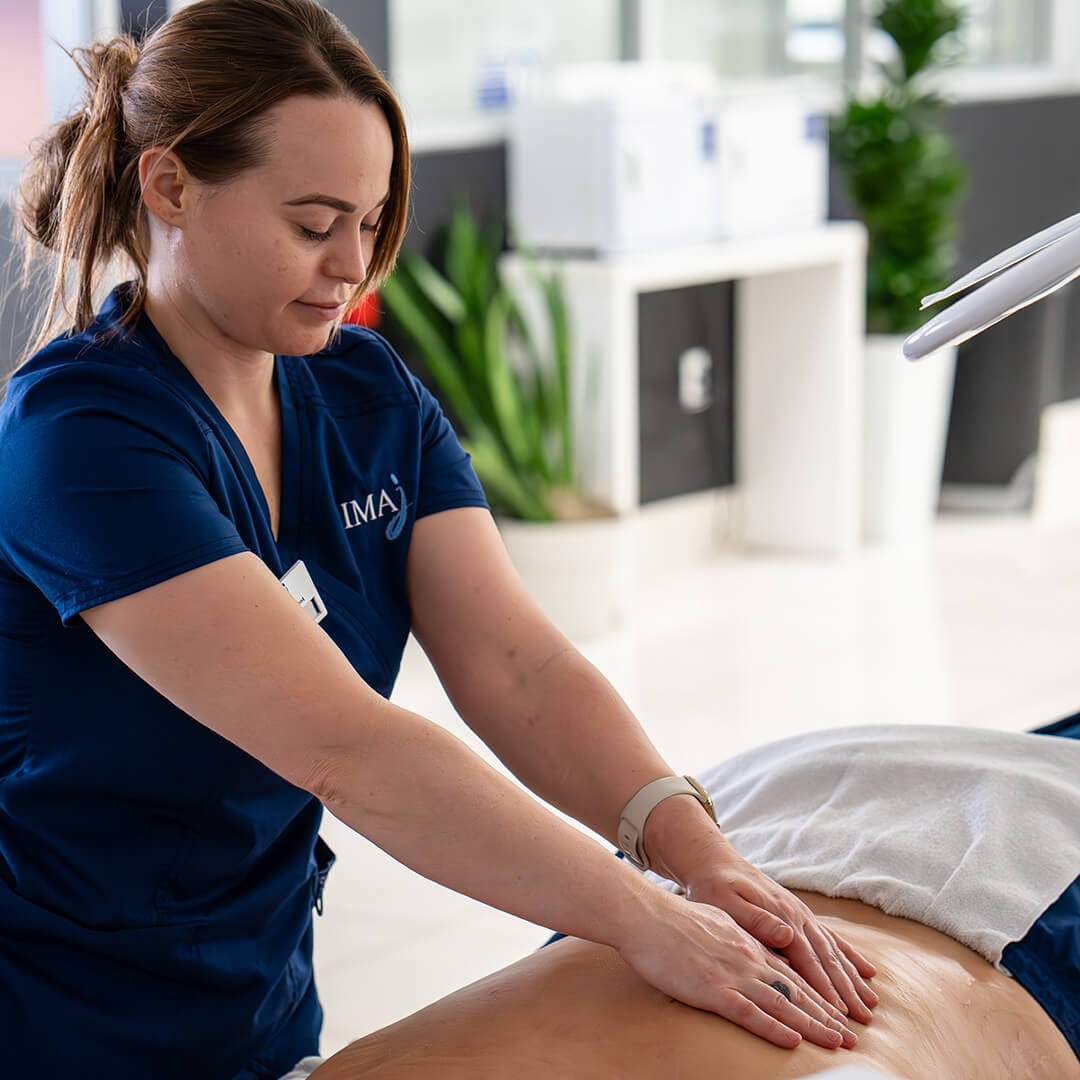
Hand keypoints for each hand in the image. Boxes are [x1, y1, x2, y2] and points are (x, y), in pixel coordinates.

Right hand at [615, 883, 858, 1049]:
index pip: (791, 973)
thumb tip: (767, 942)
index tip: (839, 1011)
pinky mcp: (713, 990)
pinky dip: (774, 1028)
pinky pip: (750, 1013)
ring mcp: (733, 974)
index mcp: (748, 943)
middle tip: (852, 1035)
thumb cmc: (674, 919)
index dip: (818, 993)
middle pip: (795, 990)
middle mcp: (748, 958)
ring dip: (812, 1024)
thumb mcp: (718, 921)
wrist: (645, 916)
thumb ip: (744, 935)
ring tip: (837, 1042)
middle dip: (826, 1014)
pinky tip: (792, 1040)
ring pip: (781, 1003)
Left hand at [681, 846, 878, 1023]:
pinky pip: (831, 938)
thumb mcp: (726, 901)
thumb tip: (788, 935)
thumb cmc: (715, 885)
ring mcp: (801, 914)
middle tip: (865, 1020)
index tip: (840, 1014)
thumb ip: (757, 920)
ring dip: (853, 978)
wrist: (714, 861)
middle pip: (827, 959)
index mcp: (781, 917)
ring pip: (833, 951)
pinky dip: (850, 955)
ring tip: (871, 1004)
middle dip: (847, 991)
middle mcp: (797, 916)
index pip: (807, 960)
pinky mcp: (799, 913)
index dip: (825, 987)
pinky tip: (867, 970)